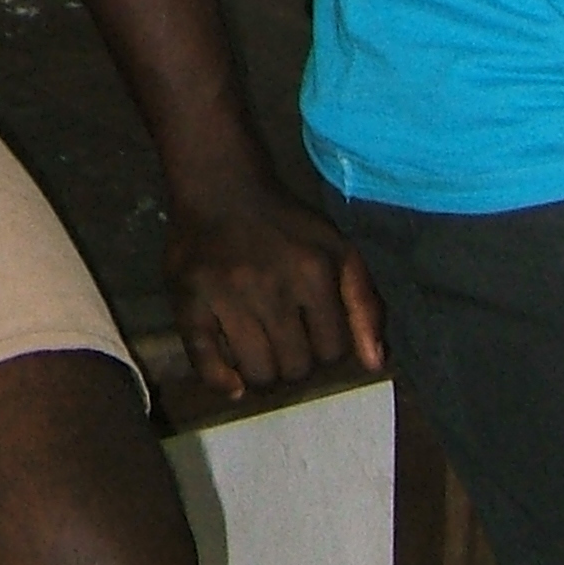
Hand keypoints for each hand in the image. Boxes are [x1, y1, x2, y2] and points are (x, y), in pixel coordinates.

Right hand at [166, 179, 385, 400]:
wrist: (221, 183)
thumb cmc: (286, 223)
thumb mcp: (339, 250)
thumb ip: (366, 304)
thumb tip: (375, 365)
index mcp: (313, 271)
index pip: (332, 351)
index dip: (323, 346)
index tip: (310, 330)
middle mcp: (270, 285)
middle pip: (296, 367)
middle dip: (293, 361)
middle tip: (282, 339)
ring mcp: (226, 294)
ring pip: (258, 373)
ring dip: (263, 371)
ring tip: (259, 349)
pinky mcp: (188, 299)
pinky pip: (205, 362)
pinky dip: (219, 380)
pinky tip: (232, 380)